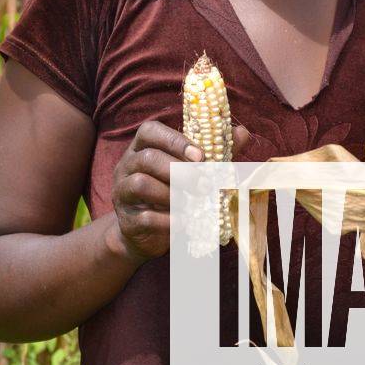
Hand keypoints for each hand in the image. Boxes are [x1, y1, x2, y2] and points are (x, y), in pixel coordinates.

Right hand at [111, 119, 249, 263]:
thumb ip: (215, 151)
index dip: (175, 141)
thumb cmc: (172, 192)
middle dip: (180, 171)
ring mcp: (122, 192)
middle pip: (148, 159)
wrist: (145, 233)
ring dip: (172, 194)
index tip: (200, 156)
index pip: (150, 131)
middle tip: (204, 185)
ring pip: (141, 184)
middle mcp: (127, 165)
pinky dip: (168, 220)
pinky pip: (144, 217)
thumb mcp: (191, 171)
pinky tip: (185, 222)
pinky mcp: (125, 219)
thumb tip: (242, 132)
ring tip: (193, 204)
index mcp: (142, 147)